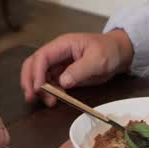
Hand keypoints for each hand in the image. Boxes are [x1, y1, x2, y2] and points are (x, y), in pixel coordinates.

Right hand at [19, 31, 133, 105]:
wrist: (118, 54)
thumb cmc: (109, 51)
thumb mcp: (97, 59)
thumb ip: (80, 70)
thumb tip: (63, 82)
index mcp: (63, 45)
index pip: (42, 57)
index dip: (37, 72)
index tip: (38, 88)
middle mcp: (57, 54)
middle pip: (33, 65)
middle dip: (29, 80)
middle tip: (31, 97)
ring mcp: (59, 64)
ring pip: (39, 76)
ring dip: (39, 90)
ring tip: (49, 102)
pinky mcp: (63, 75)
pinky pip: (50, 84)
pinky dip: (49, 92)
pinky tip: (55, 99)